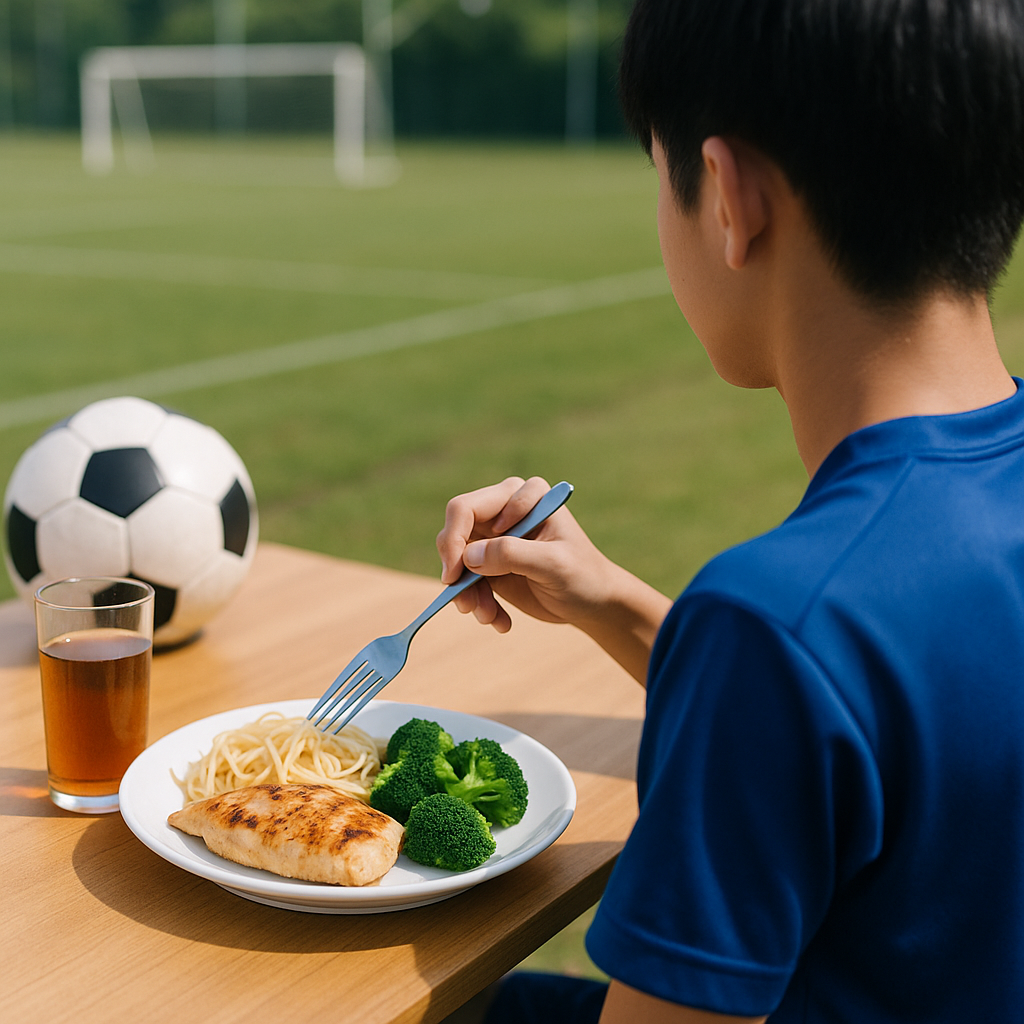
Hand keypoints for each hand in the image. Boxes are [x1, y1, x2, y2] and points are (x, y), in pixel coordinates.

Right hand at [437, 476, 672, 682]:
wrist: (594, 603)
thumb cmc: (583, 576)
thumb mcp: (553, 564)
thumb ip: (513, 554)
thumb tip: (468, 555)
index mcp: (523, 496)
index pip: (468, 508)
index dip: (455, 538)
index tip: (457, 574)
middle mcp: (504, 510)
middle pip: (455, 531)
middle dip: (457, 570)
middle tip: (467, 605)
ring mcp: (495, 537)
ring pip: (457, 560)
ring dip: (468, 593)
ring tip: (490, 618)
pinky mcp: (490, 563)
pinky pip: (466, 581)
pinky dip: (477, 603)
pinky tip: (500, 621)